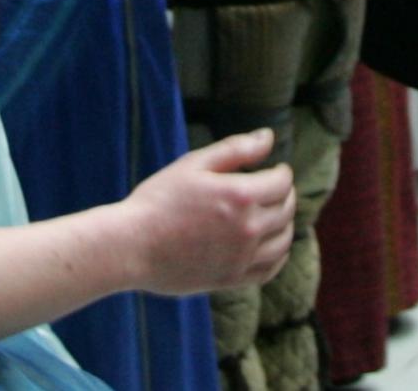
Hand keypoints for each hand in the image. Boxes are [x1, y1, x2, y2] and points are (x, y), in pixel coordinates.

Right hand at [122, 129, 296, 295]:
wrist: (130, 246)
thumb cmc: (158, 200)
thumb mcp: (193, 164)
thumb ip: (235, 149)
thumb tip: (269, 137)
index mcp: (240, 196)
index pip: (282, 183)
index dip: (282, 173)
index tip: (276, 170)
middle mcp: (247, 229)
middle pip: (286, 210)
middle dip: (286, 195)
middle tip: (275, 190)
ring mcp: (241, 258)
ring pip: (284, 241)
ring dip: (286, 225)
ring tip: (275, 215)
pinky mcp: (231, 279)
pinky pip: (270, 270)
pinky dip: (279, 256)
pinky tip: (272, 246)